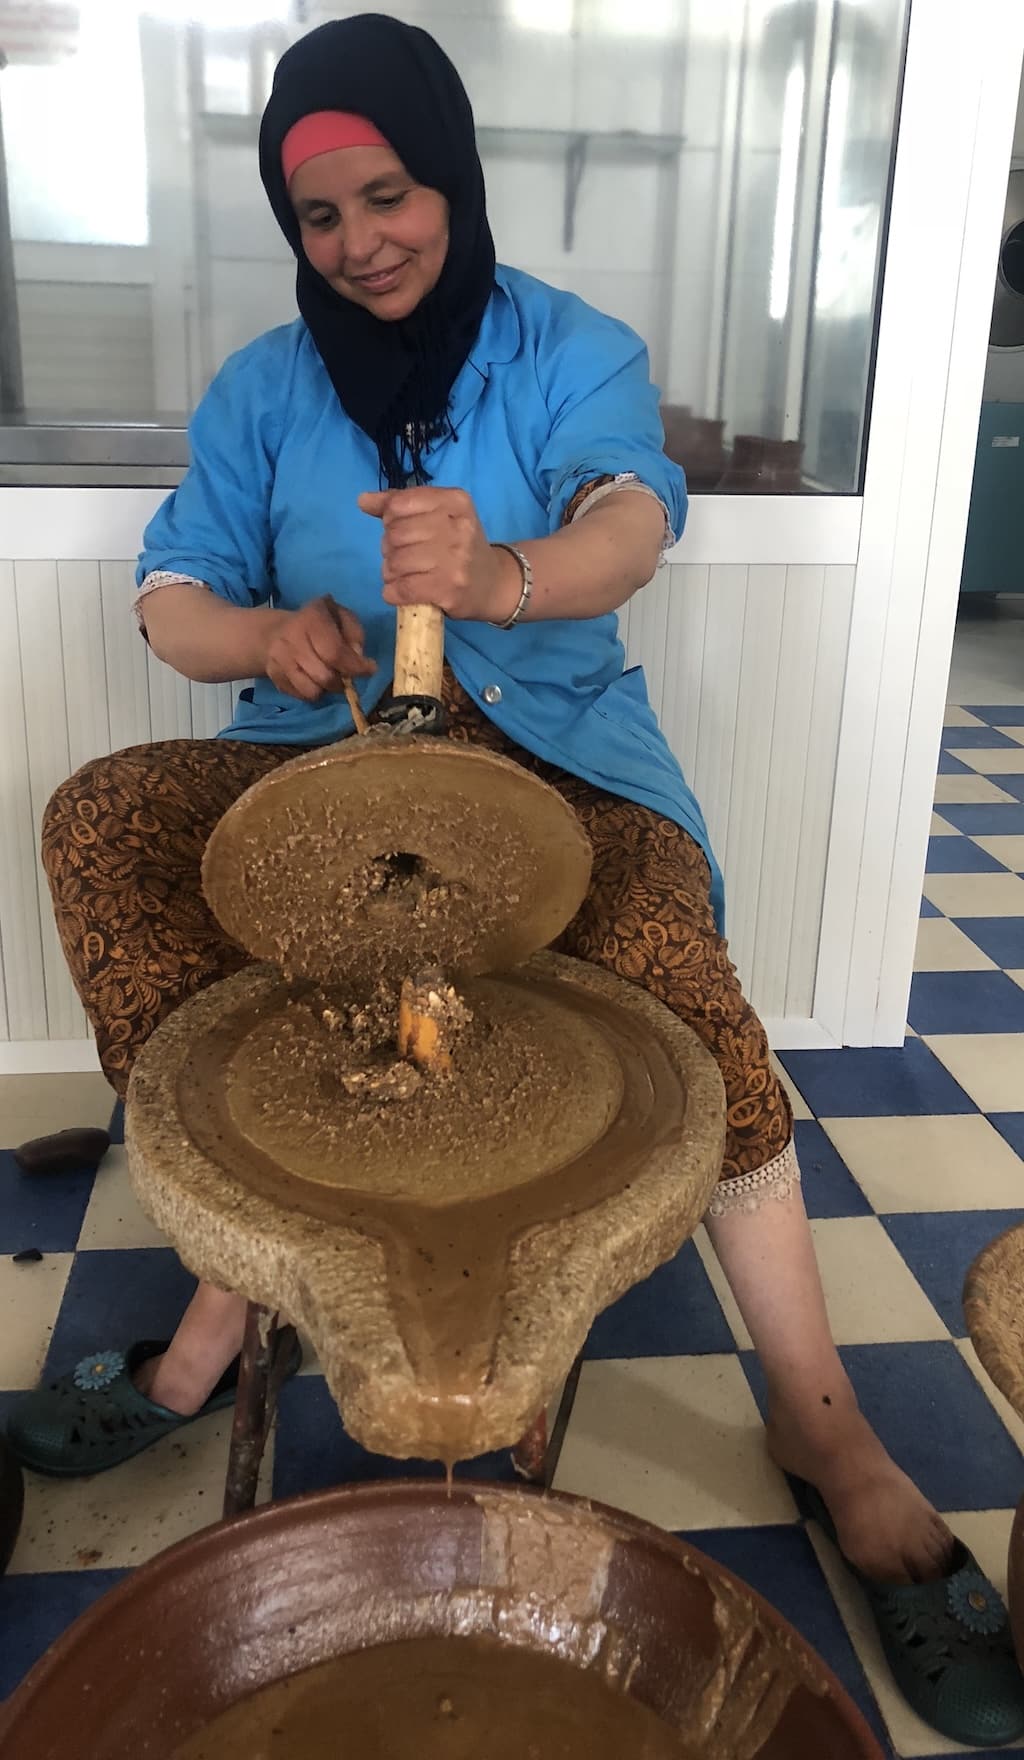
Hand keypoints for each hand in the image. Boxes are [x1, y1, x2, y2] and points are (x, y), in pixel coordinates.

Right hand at [262, 596, 374, 702]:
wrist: (274, 631)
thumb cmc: (317, 623)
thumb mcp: (341, 615)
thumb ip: (354, 633)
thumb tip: (358, 657)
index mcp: (311, 619)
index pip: (335, 652)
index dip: (355, 666)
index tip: (369, 670)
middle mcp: (291, 639)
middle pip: (324, 676)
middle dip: (342, 681)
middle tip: (347, 676)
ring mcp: (279, 659)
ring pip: (312, 691)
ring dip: (327, 690)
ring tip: (330, 678)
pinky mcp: (274, 676)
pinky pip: (300, 696)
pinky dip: (313, 693)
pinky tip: (314, 679)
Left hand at [358, 487, 515, 622]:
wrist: (494, 584)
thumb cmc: (458, 546)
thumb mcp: (438, 515)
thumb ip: (400, 504)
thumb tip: (363, 500)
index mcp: (455, 501)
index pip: (400, 504)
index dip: (390, 519)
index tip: (401, 530)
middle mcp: (458, 527)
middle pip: (395, 534)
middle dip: (389, 548)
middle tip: (402, 557)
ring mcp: (455, 560)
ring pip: (396, 562)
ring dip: (390, 572)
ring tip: (403, 575)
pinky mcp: (449, 589)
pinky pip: (403, 588)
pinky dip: (393, 592)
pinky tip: (399, 591)